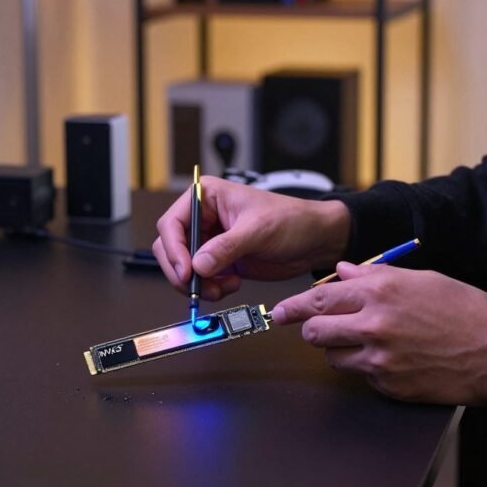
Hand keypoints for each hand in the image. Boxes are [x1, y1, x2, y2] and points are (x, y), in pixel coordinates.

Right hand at [153, 176, 349, 299]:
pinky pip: (201, 279)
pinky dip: (211, 288)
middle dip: (183, 271)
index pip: (172, 223)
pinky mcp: (220, 261)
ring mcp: (211, 241)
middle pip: (171, 248)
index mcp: (206, 197)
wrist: (315, 240)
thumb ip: (227, 247)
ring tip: (221, 287)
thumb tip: (199, 264)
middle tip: (198, 286)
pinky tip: (231, 284)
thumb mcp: (259, 229)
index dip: (173, 249)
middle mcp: (204, 218)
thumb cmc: (293, 219)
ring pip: (184, 268)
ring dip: (198, 284)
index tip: (186, 271)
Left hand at [272, 262, 486, 404]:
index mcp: (380, 293)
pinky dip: (366, 366)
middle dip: (311, 329)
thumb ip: (375, 275)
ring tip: (366, 340)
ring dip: (339, 349)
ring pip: (333, 357)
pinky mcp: (389, 385)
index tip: (278, 312)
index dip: (292, 306)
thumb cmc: (465, 310)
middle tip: (318, 327)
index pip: (318, 299)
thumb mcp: (421, 279)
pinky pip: (360, 375)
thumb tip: (343, 271)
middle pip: (315, 332)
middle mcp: (374, 325)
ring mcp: (380, 359)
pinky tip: (390, 356)